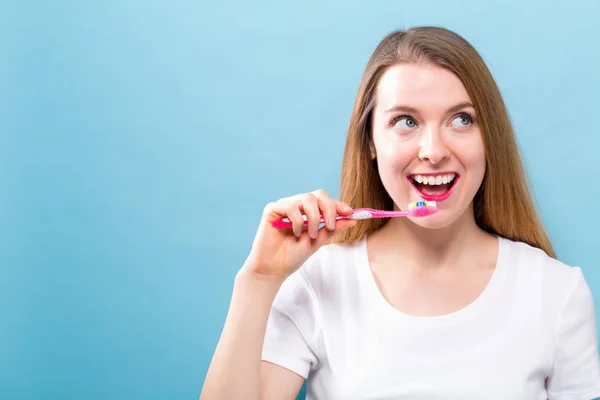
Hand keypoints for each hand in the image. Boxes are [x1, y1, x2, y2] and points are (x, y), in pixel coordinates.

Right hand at [241, 189, 355, 281]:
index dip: (338, 204)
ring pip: (306, 198)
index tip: (350, 212)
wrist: (274, 269)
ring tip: (311, 234)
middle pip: (317, 194)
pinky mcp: (272, 210)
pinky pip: (290, 206)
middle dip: (328, 208)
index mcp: (307, 213)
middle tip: (329, 225)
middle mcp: (296, 206)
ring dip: (313, 217)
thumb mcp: (317, 242)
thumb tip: (352, 219)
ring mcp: (284, 206)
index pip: (325, 201)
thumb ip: (332, 229)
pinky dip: (297, 220)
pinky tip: (295, 233)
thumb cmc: (292, 256)